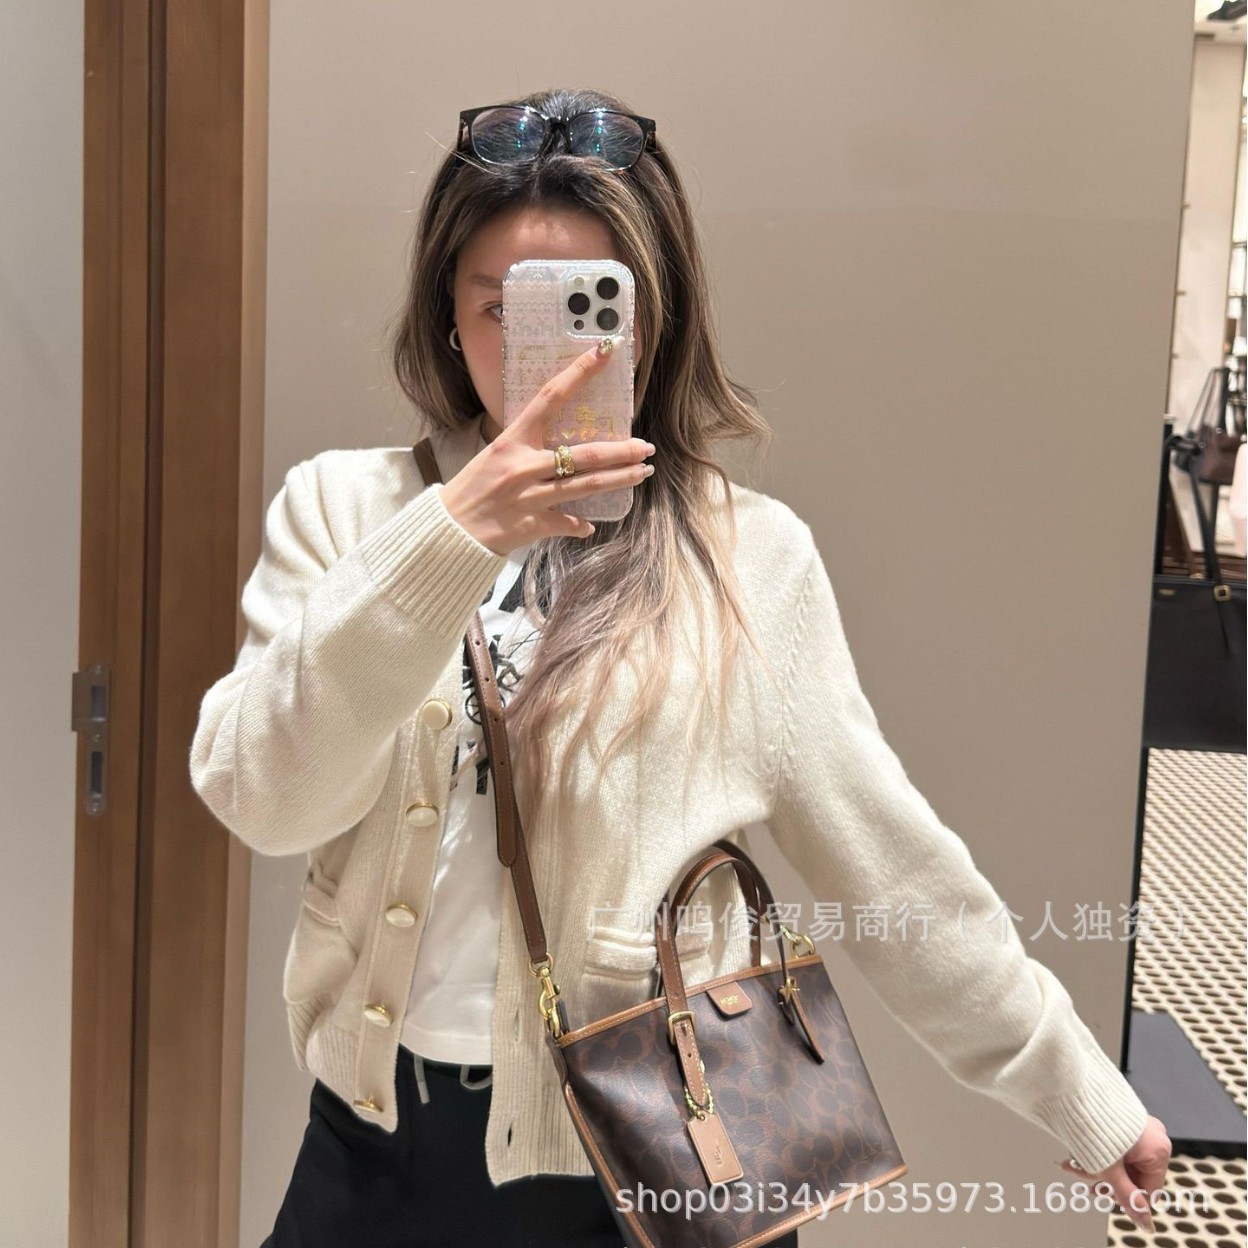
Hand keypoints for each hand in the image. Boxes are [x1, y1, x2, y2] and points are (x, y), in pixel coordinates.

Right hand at [439, 338, 655, 555]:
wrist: (450, 529)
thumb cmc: (472, 488)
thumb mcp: (496, 455)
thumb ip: (527, 448)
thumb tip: (558, 443)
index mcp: (512, 440)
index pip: (551, 397)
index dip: (580, 373)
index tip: (605, 352)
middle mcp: (524, 466)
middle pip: (585, 454)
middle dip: (622, 450)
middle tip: (646, 446)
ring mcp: (530, 497)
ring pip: (586, 486)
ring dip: (620, 479)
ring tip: (643, 472)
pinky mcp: (533, 525)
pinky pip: (567, 522)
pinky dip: (580, 524)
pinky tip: (590, 524)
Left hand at [1059, 1115, 1171, 1233]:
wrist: (1073, 1091)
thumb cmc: (1094, 1128)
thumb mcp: (1110, 1170)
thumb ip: (1128, 1199)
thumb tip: (1147, 1225)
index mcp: (1159, 1150)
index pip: (1149, 1188)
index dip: (1125, 1196)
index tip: (1103, 1194)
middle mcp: (1154, 1137)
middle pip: (1132, 1173)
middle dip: (1105, 1179)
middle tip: (1085, 1180)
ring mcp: (1139, 1126)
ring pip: (1121, 1160)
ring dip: (1096, 1166)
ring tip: (1072, 1165)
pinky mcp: (1123, 1119)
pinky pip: (1116, 1145)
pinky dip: (1098, 1152)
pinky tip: (1076, 1154)